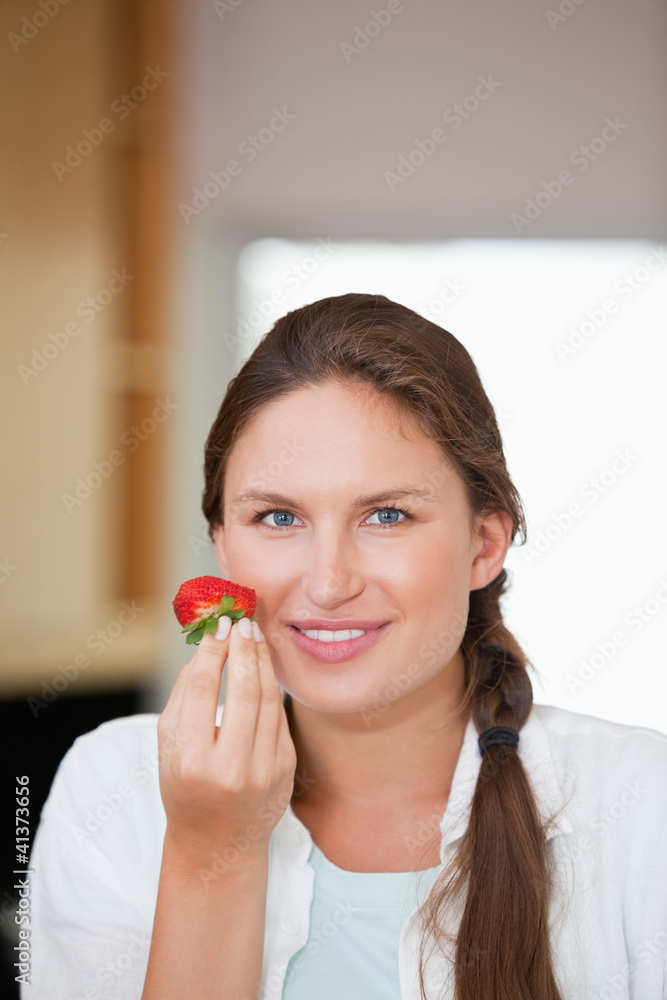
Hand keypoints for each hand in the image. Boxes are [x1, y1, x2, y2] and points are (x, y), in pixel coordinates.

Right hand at [157, 616, 296, 872]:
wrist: (217, 844)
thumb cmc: (184, 788)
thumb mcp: (167, 748)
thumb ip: (181, 698)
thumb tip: (204, 648)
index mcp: (192, 762)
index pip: (202, 690)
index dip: (212, 651)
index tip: (217, 626)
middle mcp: (230, 768)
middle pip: (241, 689)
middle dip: (243, 648)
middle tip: (241, 621)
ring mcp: (264, 770)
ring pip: (266, 699)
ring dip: (261, 661)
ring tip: (254, 636)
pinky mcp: (285, 768)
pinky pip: (278, 716)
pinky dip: (270, 687)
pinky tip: (264, 667)